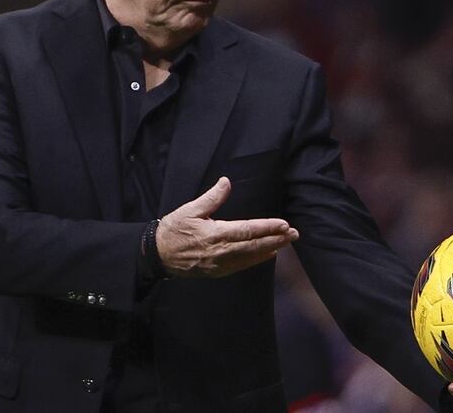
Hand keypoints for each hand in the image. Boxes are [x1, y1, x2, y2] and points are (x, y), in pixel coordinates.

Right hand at [156, 177, 298, 276]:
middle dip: (276, 239)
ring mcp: (220, 264)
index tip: (284, 224)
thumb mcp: (190, 210)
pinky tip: (269, 255)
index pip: (247, 230)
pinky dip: (257, 260)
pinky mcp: (217, 271)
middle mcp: (220, 252)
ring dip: (271, 249)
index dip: (267, 227)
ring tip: (287, 242)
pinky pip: (242, 266)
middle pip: (254, 245)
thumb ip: (211, 197)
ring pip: (251, 257)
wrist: (157, 256)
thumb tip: (226, 182)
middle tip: (294, 234)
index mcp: (215, 235)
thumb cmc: (173, 230)